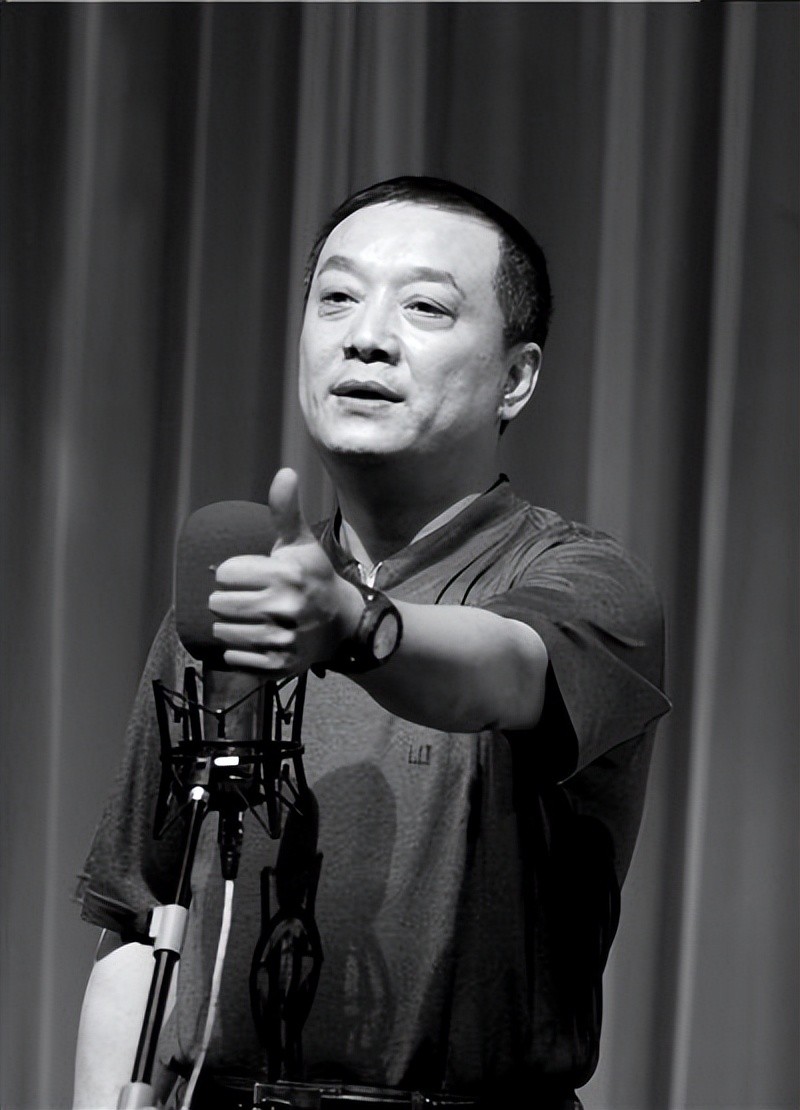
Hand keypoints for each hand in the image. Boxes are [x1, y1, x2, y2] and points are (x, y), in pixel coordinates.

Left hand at [209, 468, 360, 675]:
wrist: (342, 624)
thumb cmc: (314, 578)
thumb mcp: (301, 543)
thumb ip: (285, 510)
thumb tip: (284, 472)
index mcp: (285, 574)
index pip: (224, 573)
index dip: (233, 574)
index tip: (251, 576)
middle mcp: (284, 607)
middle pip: (219, 604)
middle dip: (228, 600)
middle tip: (250, 599)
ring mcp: (282, 639)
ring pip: (223, 632)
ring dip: (232, 626)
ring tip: (253, 619)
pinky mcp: (278, 665)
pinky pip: (235, 658)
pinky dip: (240, 651)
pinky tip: (259, 639)